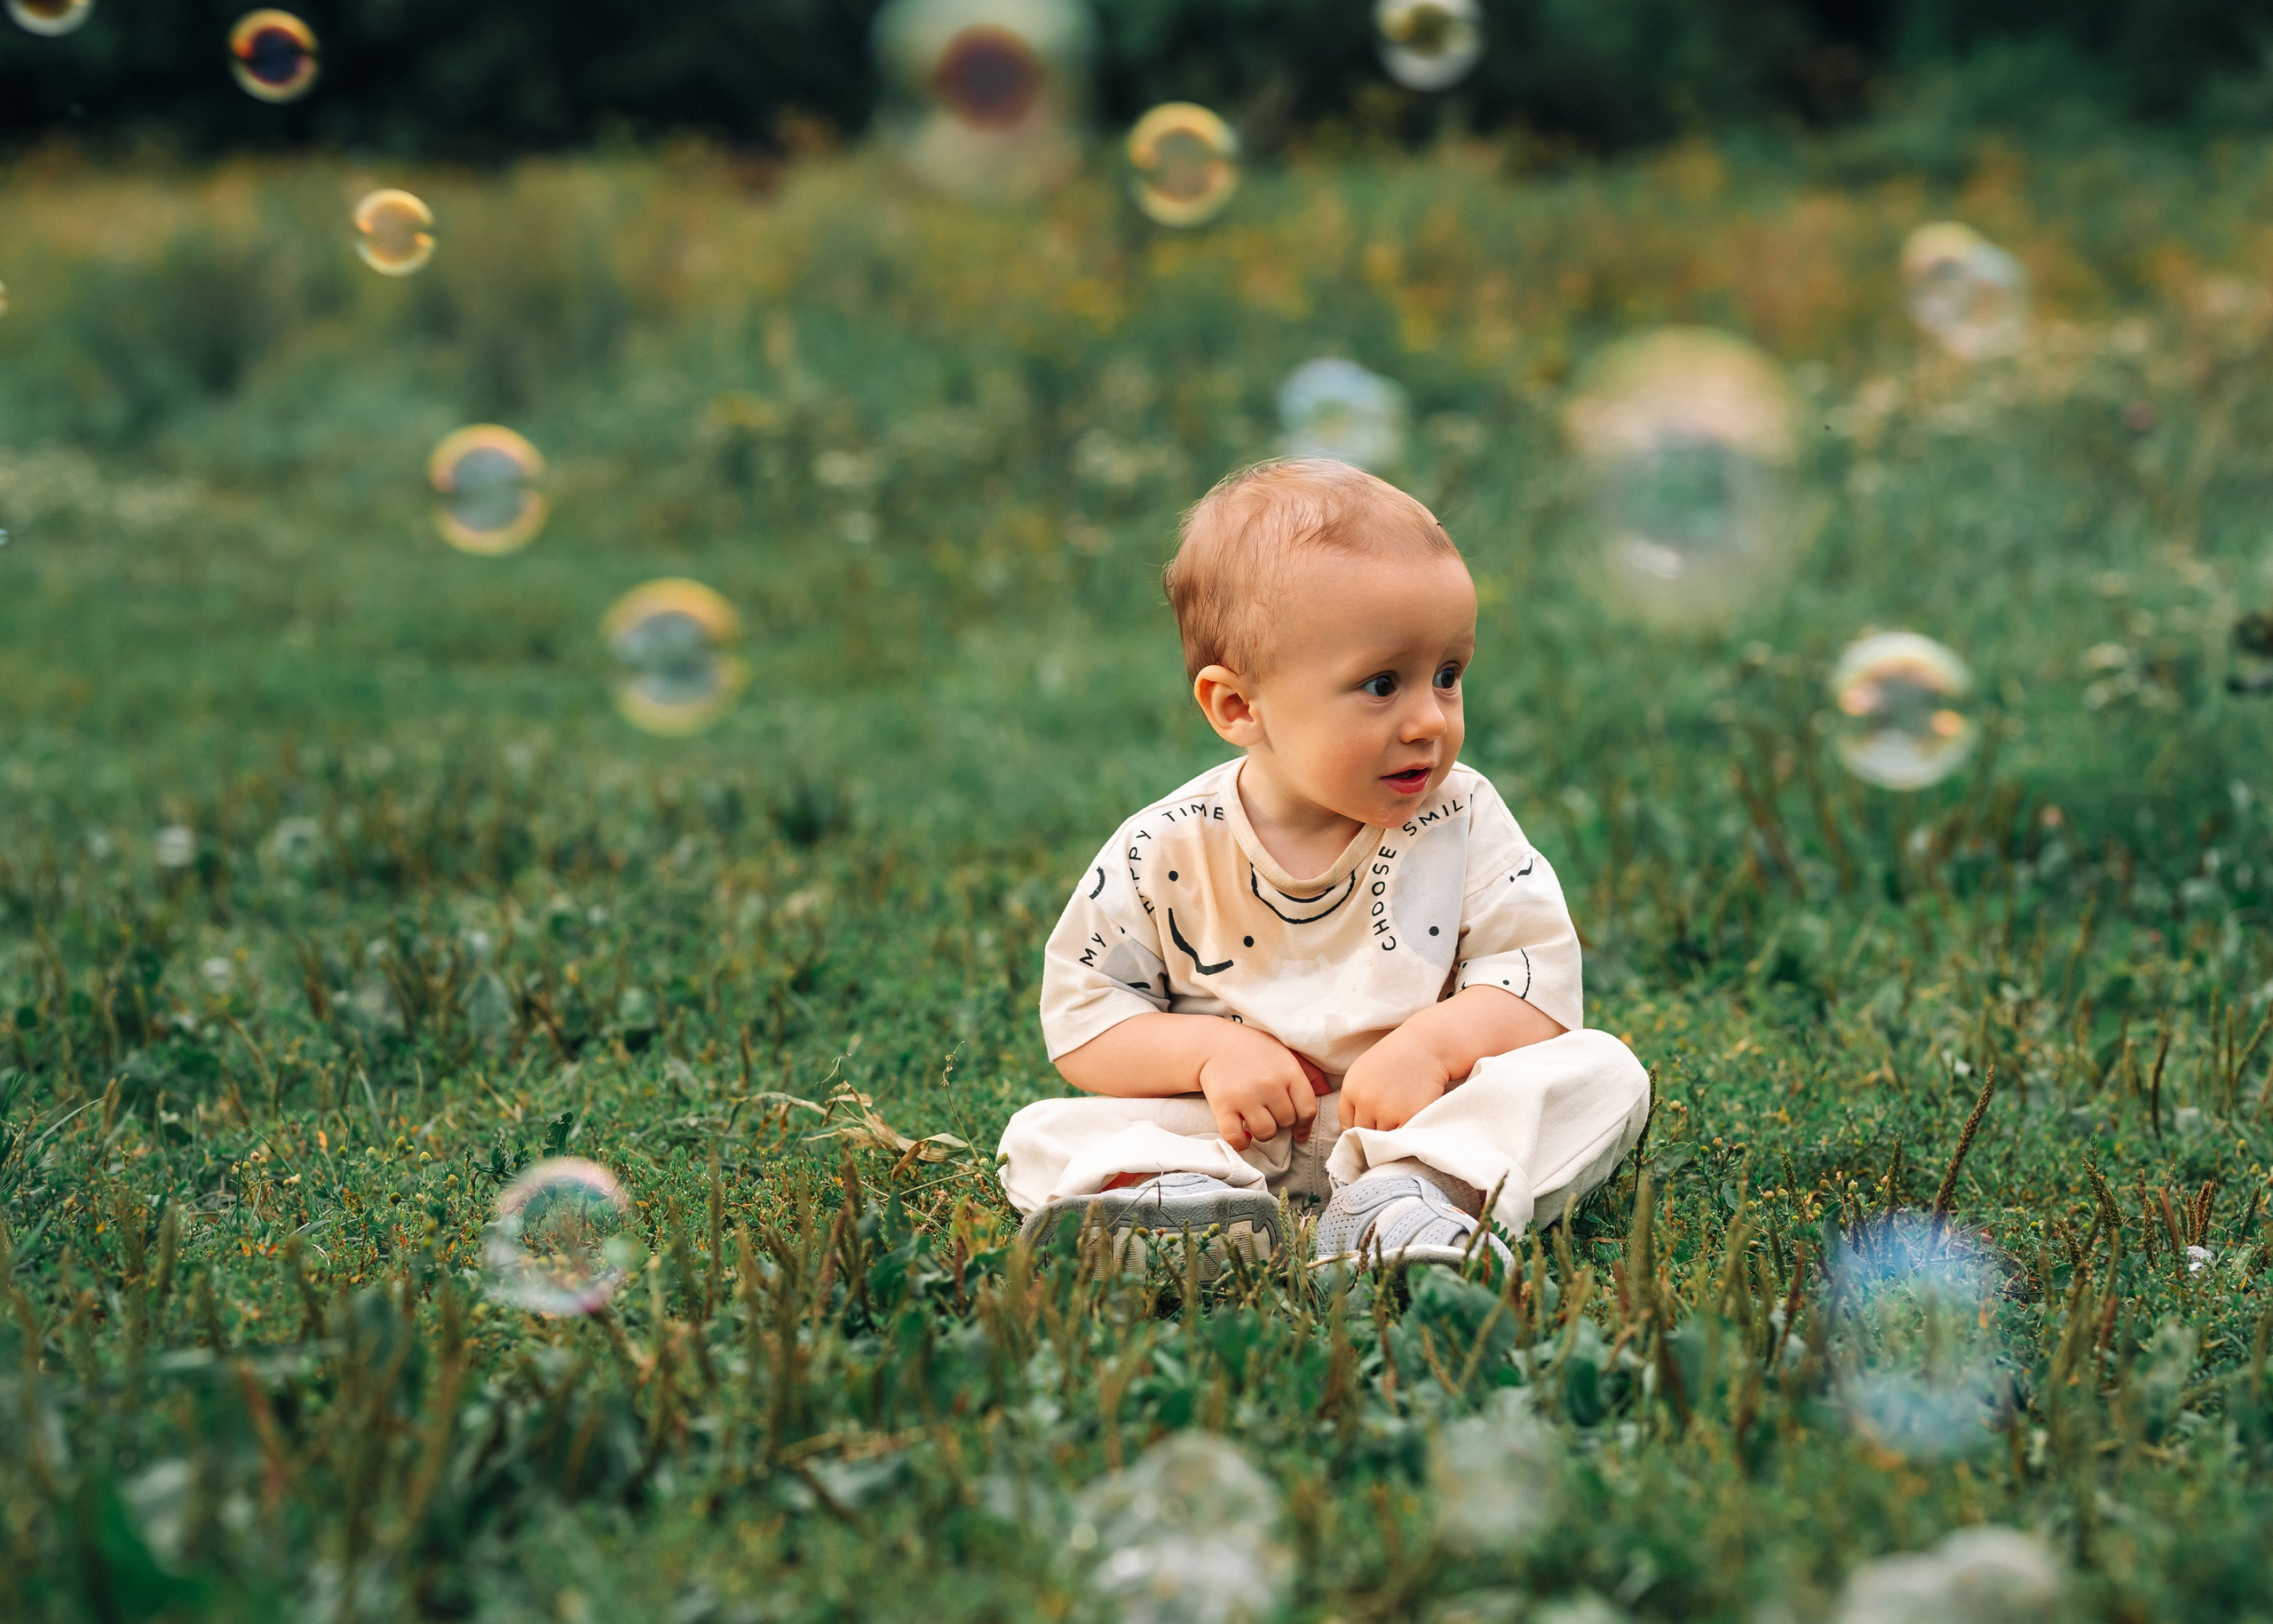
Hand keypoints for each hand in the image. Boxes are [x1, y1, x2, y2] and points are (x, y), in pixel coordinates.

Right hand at [1197, 1027, 1323, 1150]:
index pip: (1308, 1110)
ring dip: (1264, 1133)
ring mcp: (1245, 1096)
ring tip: (1257, 1121)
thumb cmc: (1255, 1050)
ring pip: (1266, 1133)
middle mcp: (1269, 1084)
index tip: (1299, 1129)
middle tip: (1271, 1114)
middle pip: (1287, 1122)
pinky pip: (1236, 1138)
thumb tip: (1325, 1092)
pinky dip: (1241, 1142)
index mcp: (1288, 1071)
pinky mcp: (1222, 1105)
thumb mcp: (1286, 1053)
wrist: (1215, 1043)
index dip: (1305, 1124)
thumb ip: (1308, 1072)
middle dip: (1282, 1122)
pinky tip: (1242, 1134)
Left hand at [1339, 1031, 1450, 1131]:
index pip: (1347, 1124)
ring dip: (1392, 1132)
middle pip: (1364, 1133)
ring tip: (1401, 1118)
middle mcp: (1366, 1101)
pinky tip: (1411, 1122)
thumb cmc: (1397, 1056)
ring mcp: (1387, 1110)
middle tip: (1388, 1121)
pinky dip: (1406, 1135)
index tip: (1369, 1125)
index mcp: (1351, 1089)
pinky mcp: (1409, 1116)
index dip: (1359, 1126)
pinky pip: (1402, 1137)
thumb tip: (1351, 1128)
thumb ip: (1355, 1097)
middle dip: (1375, 1130)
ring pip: (1384, 1137)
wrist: (1427, 1046)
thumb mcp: (1363, 1070)